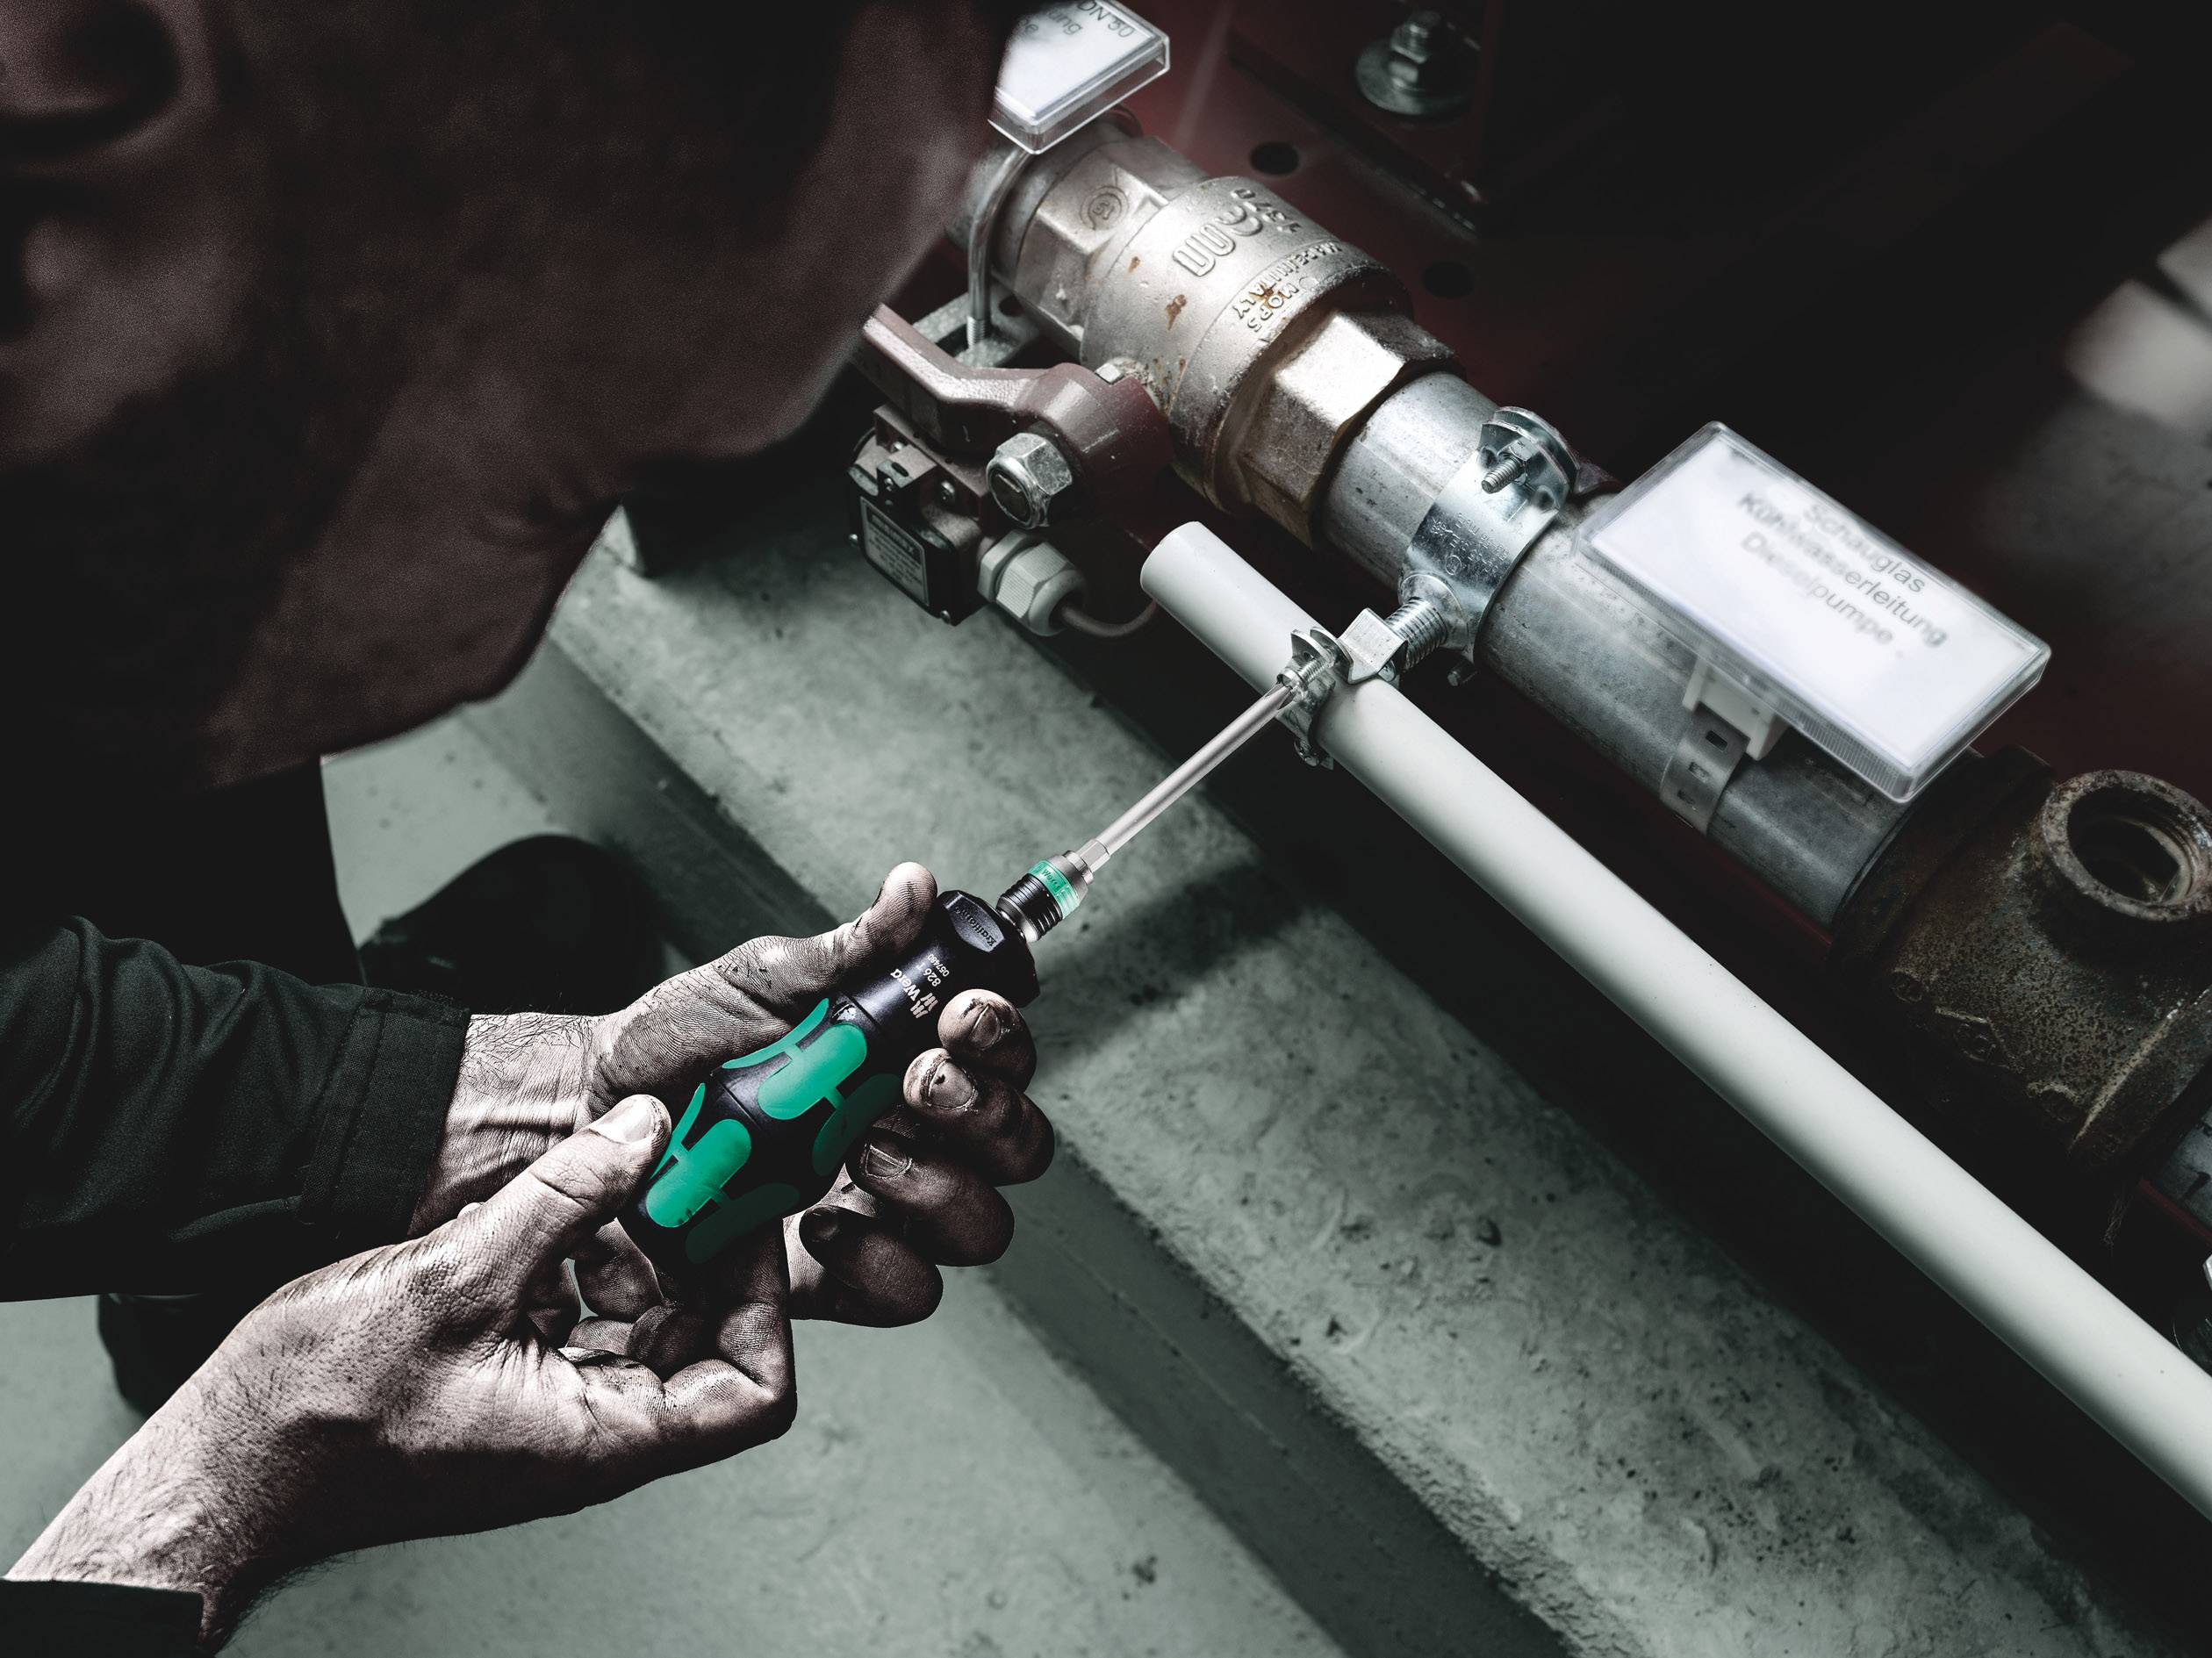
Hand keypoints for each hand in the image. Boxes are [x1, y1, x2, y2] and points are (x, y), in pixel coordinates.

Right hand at [9, 1100, 789, 1646]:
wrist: (224, 1460)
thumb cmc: (318, 1411)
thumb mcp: (454, 1278)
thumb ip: (563, 1199)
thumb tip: (646, 1130)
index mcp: (601, 1438)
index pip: (752, 1390)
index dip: (766, 1303)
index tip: (741, 1219)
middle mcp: (591, 1434)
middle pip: (708, 1343)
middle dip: (703, 1253)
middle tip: (690, 1170)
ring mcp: (553, 1411)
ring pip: (645, 1320)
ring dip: (639, 1246)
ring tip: (615, 1178)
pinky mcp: (512, 1383)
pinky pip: (582, 1317)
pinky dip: (580, 1260)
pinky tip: (547, 1209)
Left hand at [414, 863, 1053, 1323]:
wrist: (588, 1120)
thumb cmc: (672, 1049)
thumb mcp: (758, 981)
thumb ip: (850, 947)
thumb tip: (914, 888)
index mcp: (904, 1057)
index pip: (999, 1053)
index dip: (999, 1036)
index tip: (956, 1015)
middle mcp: (910, 1134)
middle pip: (1014, 1145)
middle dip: (979, 1111)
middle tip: (915, 1080)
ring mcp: (880, 1209)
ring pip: (977, 1222)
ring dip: (933, 1184)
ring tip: (860, 1151)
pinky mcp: (837, 1274)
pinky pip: (905, 1292)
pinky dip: (876, 1261)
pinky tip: (818, 1224)